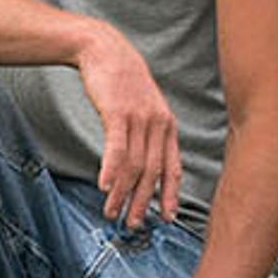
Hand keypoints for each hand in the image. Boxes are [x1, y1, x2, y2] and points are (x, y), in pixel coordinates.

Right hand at [73, 29, 180, 225]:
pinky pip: (117, 147)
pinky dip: (112, 170)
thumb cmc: (122, 84)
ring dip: (122, 194)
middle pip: (153, 172)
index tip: (166, 218)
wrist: (105, 52)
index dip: (170, 195)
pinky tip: (104, 187)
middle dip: (143, 203)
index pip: (173, 167)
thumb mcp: (144, 109)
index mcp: (167, 127)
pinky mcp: (118, 112)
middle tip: (133, 225)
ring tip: (111, 212)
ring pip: (134, 165)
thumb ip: (148, 136)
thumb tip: (144, 166)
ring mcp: (140, 119)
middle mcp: (158, 125)